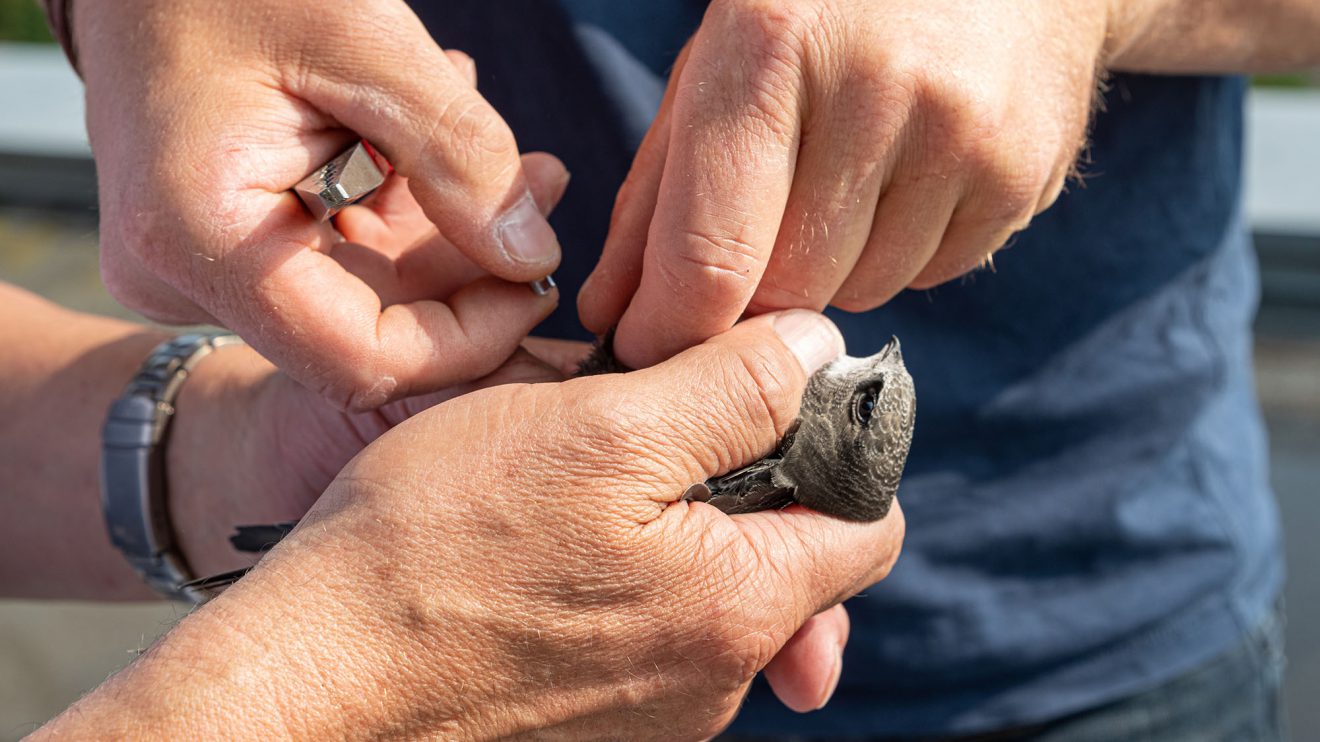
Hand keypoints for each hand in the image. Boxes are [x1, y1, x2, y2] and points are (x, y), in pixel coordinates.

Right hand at [41, 311, 903, 738]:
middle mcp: (716, 680)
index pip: (869, 524)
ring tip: (593, 486)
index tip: (775, 394)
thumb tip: (819, 347)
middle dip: (752, 485)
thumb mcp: (596, 429)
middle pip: (796, 564)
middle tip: (670, 431)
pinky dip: (627, 580)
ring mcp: (655, 714)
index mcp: (741, 607)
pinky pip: (649, 636)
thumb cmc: (435, 544)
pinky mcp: (593, 721)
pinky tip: (553, 549)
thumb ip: (731, 390)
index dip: (840, 445)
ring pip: (716, 597)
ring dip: (681, 530)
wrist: (309, 681)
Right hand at [75, 0, 563, 408]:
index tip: (535, 277)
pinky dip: (401, 214)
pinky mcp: (221, 253)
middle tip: (546, 182)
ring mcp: (197, 271)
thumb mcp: (363, 40)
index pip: (359, 358)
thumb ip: (458, 153)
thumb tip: (532, 257)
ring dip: (447, 234)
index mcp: (198, 235)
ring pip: (362, 299)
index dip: (466, 339)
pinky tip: (433, 145)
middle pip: (368, 333)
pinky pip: (335, 263)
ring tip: (515, 155)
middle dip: (470, 271)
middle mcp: (184, 277)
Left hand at [579, 0, 1108, 366]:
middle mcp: (878, 87)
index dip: (669, 329)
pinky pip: (930, 275)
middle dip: (755, 288)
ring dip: (834, 267)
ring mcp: (965, 133)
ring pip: (861, 291)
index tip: (649, 353)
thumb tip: (614, 318)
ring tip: (846, 175)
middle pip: (787, 288)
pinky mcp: (1024, 174)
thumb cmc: (821, 13)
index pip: (710, 255)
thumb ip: (656, 197)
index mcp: (775, 43)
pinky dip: (902, 249)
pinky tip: (908, 173)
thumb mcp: (715, 65)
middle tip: (756, 233)